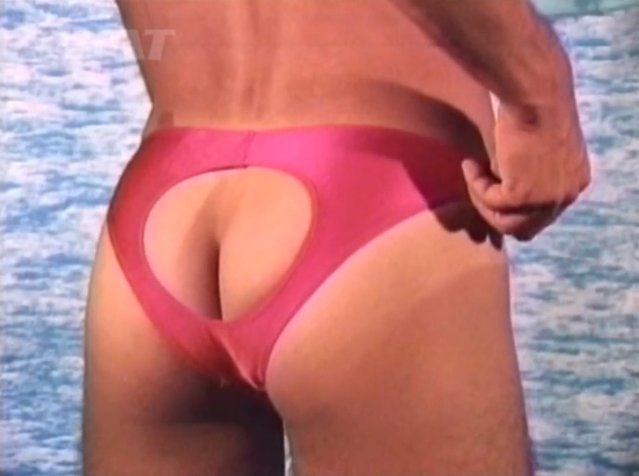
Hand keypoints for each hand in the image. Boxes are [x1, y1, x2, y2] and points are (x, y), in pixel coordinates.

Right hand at [460, 101, 590, 241]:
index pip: (541, 216)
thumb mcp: (541, 149)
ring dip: (482, 200)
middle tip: (477, 188)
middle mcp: (565, 197)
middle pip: (523, 227)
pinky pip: (490, 201)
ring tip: (472, 173)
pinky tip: (470, 164)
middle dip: (495, 211)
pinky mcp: (523, 195)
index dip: (512, 209)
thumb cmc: (536, 108)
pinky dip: (475, 185)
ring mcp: (546, 200)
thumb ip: (532, 174)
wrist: (535, 94)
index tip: (491, 189)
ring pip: (504, 221)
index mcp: (574, 184)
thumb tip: (504, 192)